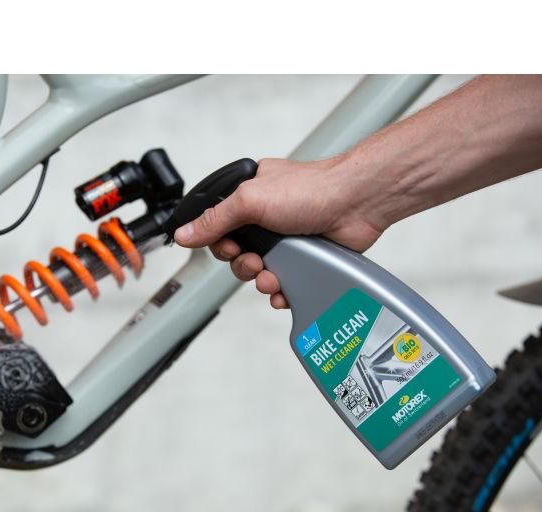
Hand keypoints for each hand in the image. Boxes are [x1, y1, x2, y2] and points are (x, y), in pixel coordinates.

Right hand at [173, 157, 387, 308]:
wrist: (357, 204)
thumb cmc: (312, 190)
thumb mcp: (250, 201)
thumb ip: (215, 219)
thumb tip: (183, 233)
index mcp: (250, 197)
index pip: (220, 227)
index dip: (219, 244)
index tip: (229, 248)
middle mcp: (267, 218)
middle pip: (237, 254)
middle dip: (242, 265)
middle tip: (254, 262)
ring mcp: (287, 239)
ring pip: (260, 272)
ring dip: (262, 280)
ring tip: (273, 277)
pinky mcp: (305, 258)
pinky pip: (284, 284)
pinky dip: (282, 291)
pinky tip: (285, 290)